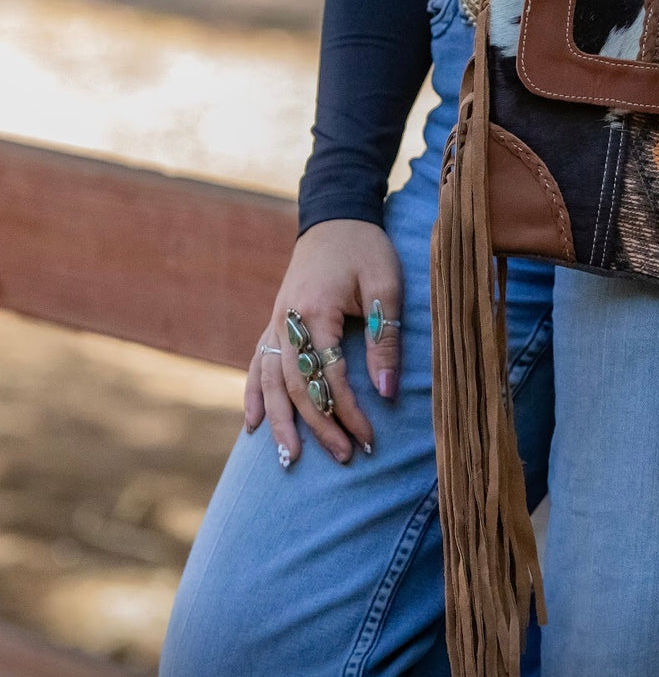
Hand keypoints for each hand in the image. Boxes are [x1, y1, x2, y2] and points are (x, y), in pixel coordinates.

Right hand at [244, 219, 402, 466]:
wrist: (335, 217)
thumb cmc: (366, 249)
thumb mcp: (387, 287)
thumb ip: (386, 339)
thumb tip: (388, 392)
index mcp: (314, 311)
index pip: (329, 376)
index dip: (349, 411)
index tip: (369, 439)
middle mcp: (286, 320)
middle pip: (295, 387)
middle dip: (318, 427)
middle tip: (343, 457)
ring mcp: (275, 322)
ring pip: (269, 382)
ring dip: (280, 422)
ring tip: (291, 459)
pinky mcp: (274, 322)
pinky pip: (257, 365)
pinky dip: (254, 396)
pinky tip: (253, 425)